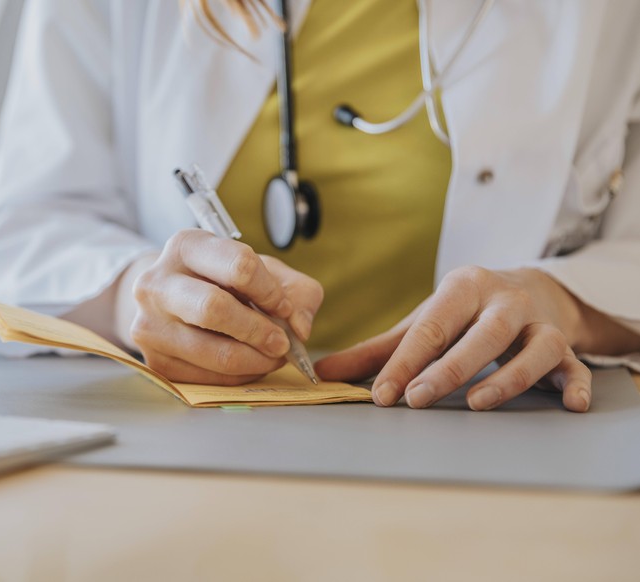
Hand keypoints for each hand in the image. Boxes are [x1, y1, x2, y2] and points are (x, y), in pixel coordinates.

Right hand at [125, 229, 322, 384]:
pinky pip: (206, 378)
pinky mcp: (154, 361)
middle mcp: (157, 283)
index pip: (239, 266)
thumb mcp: (262, 270)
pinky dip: (238, 376)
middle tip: (282, 343)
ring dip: (255, 360)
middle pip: (214, 308)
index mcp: (187, 246)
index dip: (271, 292)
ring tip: (272, 357)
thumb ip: (296, 291)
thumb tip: (299, 329)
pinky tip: (248, 364)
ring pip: (213, 352)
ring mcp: (149, 325)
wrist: (168, 301)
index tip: (284, 308)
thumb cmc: (222, 282)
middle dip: (259, 330)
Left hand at [315, 267, 592, 411]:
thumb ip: (376, 350)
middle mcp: (504, 301)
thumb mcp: (422, 323)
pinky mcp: (566, 346)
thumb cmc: (463, 314)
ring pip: (532, 349)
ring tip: (478, 403)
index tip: (381, 394)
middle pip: (480, 335)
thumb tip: (323, 374)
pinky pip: (574, 366)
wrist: (529, 290)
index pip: (430, 328)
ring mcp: (538, 324)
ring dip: (507, 378)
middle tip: (417, 398)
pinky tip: (570, 404)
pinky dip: (576, 383)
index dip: (403, 362)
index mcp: (463, 288)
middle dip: (448, 368)